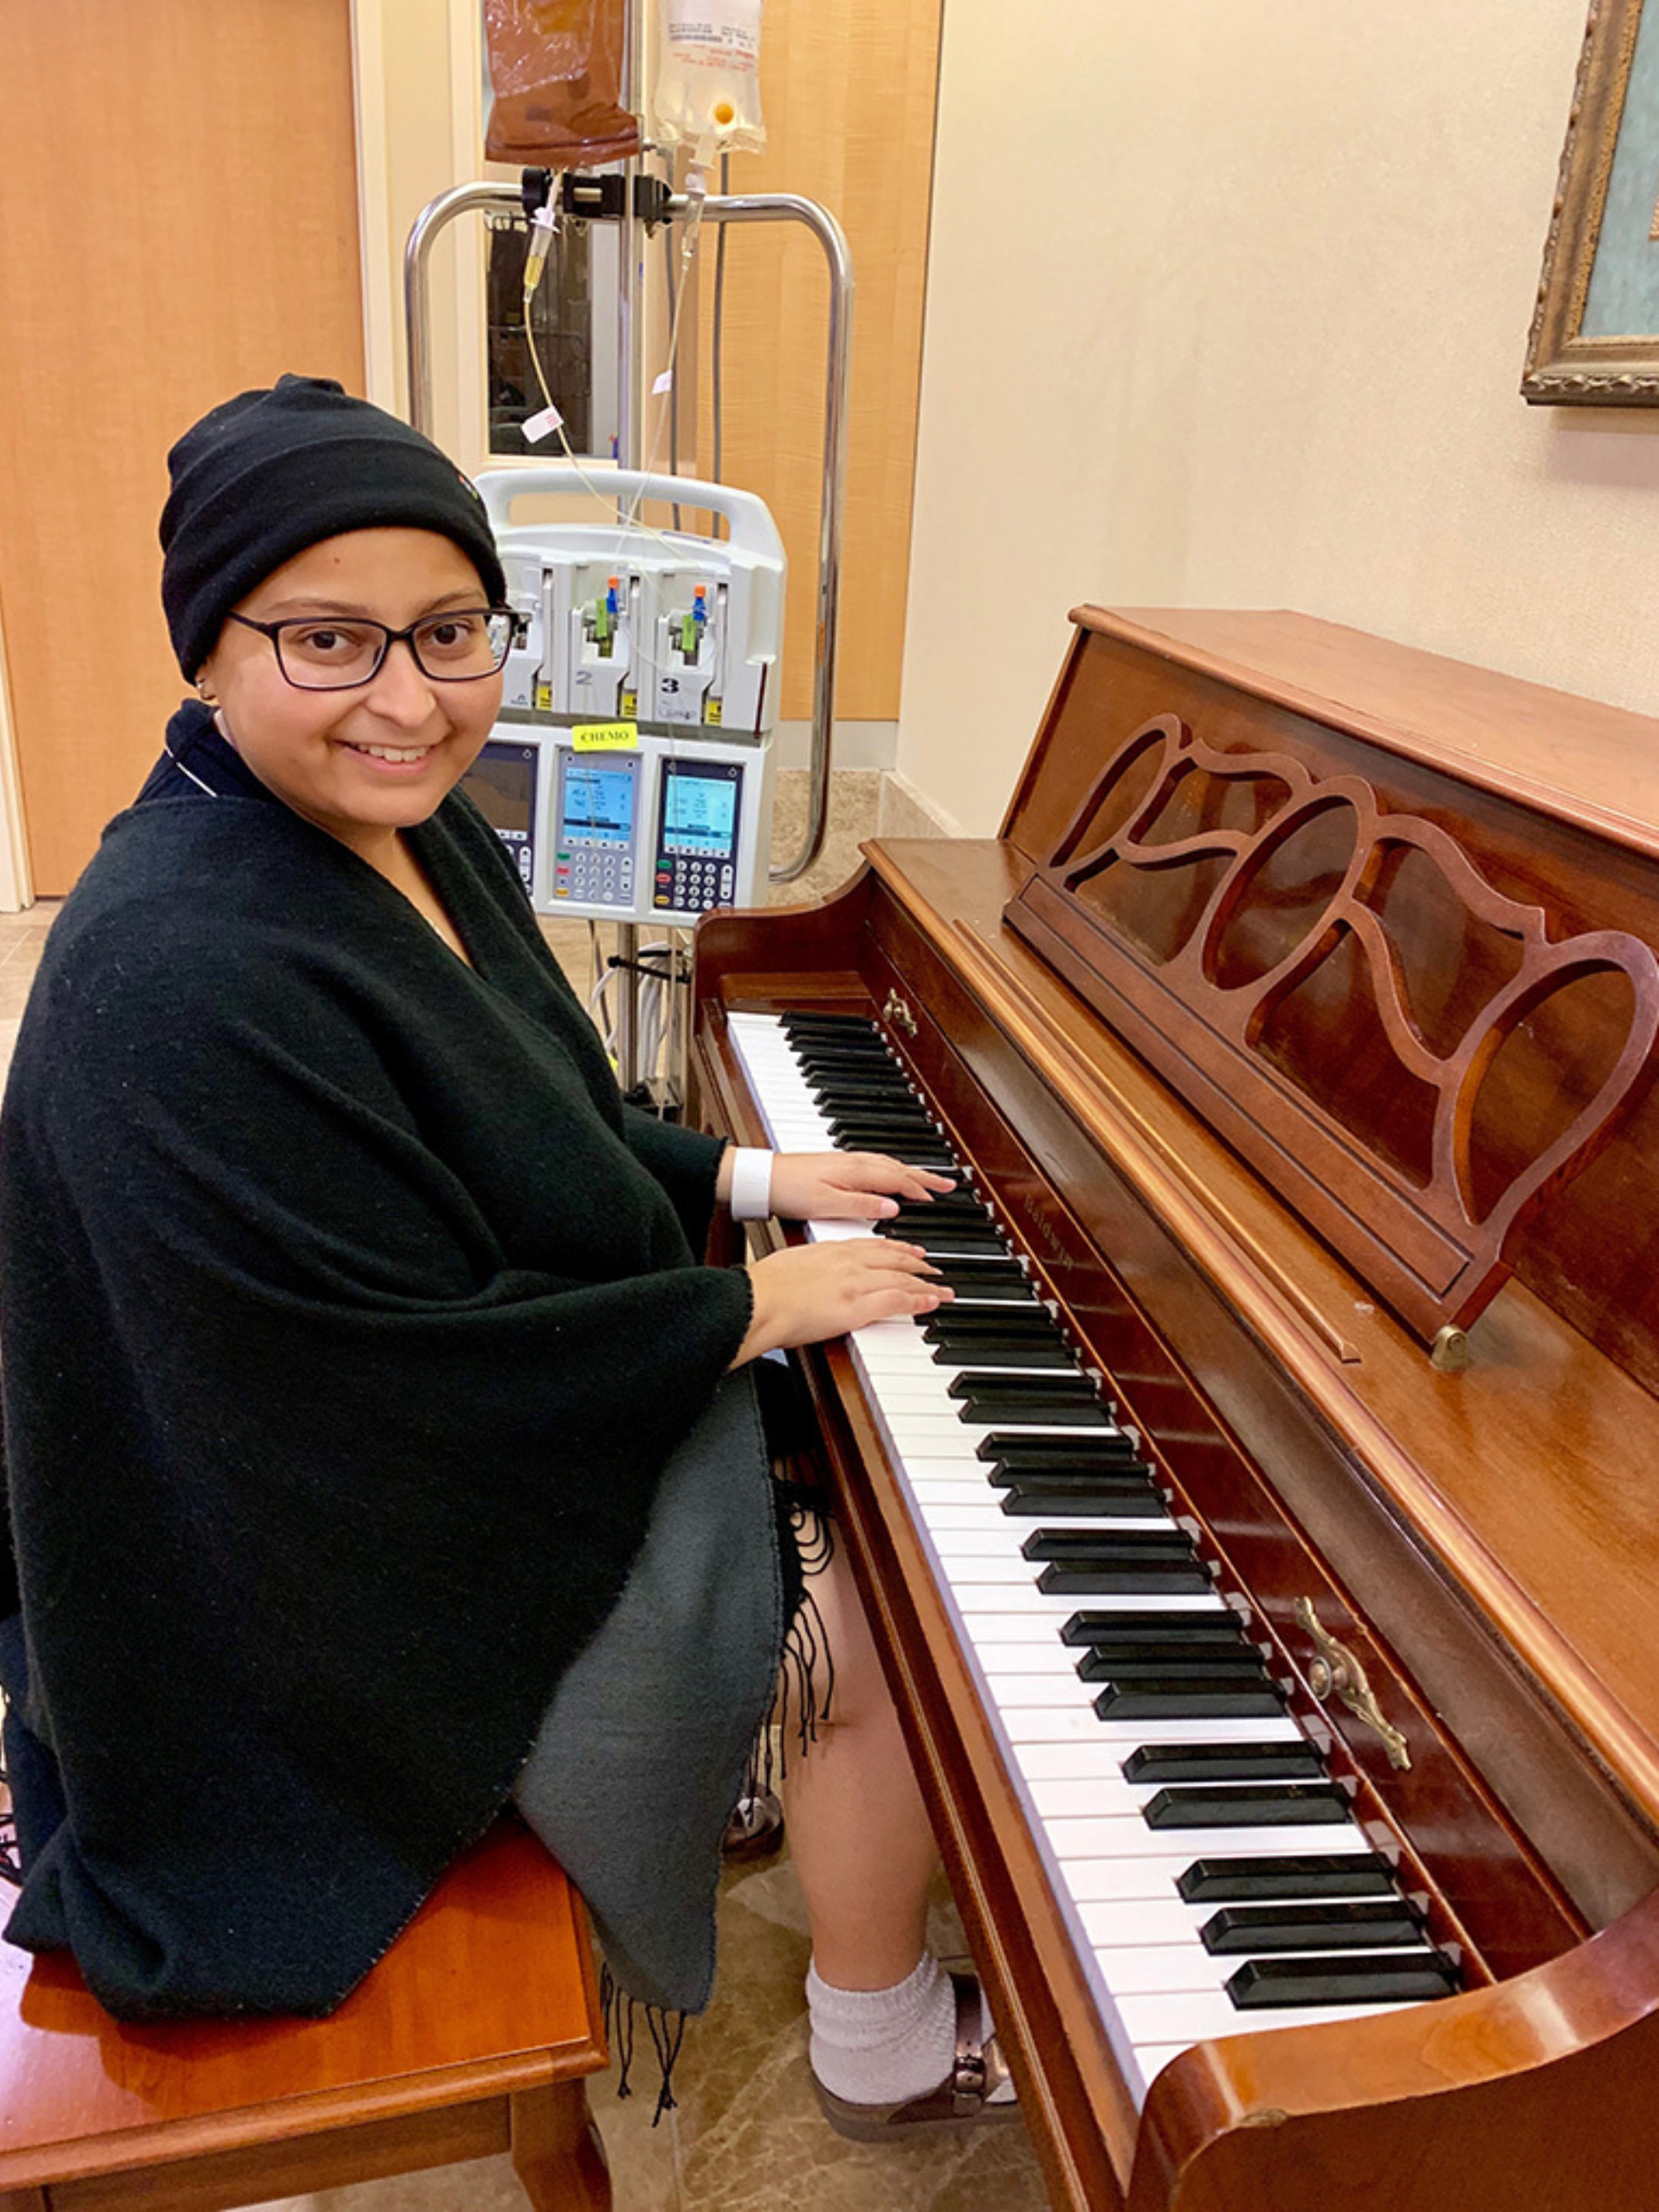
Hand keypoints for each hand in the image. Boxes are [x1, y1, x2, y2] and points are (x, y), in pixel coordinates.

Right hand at [730, 1238, 952, 1364]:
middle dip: (917, 1263)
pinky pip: (899, 1300)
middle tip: (933, 1268)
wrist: (758, 1302)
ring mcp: (856, 1282)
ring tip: (942, 1288)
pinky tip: (933, 1301)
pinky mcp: (859, 1306)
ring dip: (927, 1283)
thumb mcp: (788, 1266)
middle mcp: (848, 1261)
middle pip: (893, 1258)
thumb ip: (806, 1269)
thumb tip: (806, 1277)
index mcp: (829, 1250)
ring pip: (902, 1278)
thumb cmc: (763, 1289)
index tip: (909, 1251)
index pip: (872, 1245)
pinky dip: (920, 1300)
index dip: (895, 1248)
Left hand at [767, 1151, 955, 1223]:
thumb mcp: (826, 1205)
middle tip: (948, 1184)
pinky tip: (890, 1175)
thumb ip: (861, 1205)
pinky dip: (892, 1169)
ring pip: (888, 1164)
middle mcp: (854, 1162)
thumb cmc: (788, 1190)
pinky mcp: (837, 1164)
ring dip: (910, 1172)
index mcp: (856, 1171)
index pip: (898, 1180)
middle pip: (898, 1168)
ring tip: (927, 1180)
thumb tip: (891, 1209)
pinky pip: (876, 1164)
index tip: (938, 1199)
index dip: (920, 1190)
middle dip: (925, 1177)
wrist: (760, 1178)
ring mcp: (846, 1161)